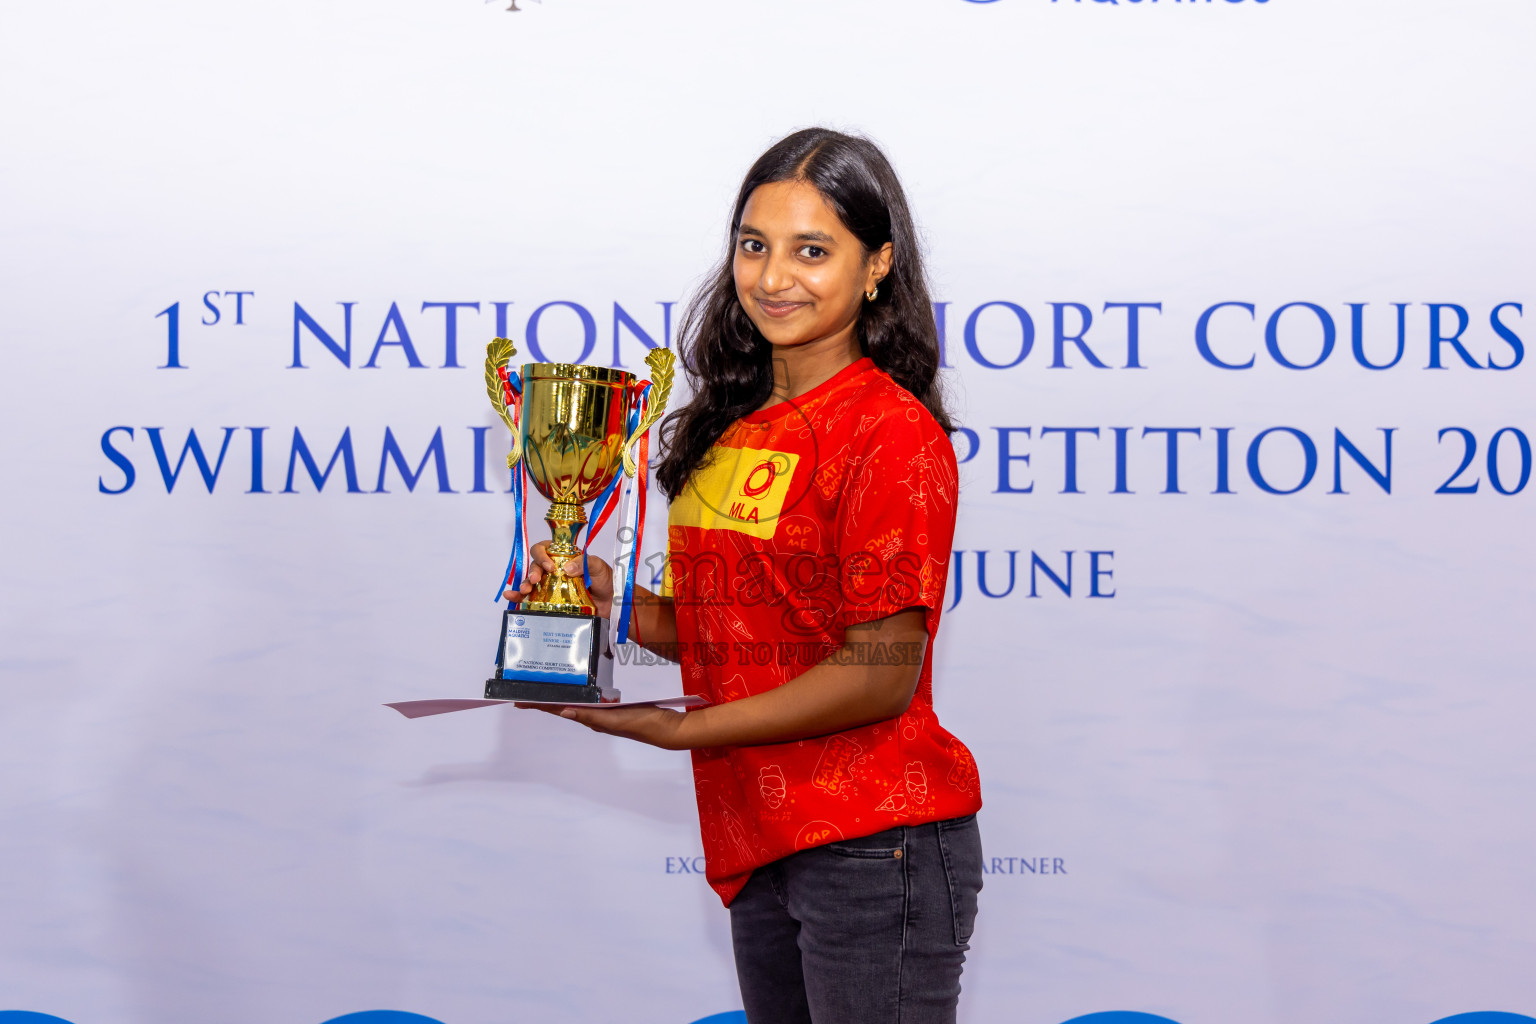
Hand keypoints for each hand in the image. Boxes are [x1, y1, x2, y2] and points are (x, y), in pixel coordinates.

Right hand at [503, 541, 615, 617]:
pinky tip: (511, 597)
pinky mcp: (549, 601)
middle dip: (532, 572)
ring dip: (524, 584)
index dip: (542, 555)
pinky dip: (518, 597)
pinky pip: (530, 598)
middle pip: (535, 565)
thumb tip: (567, 568)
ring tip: (525, 590)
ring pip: (530, 581)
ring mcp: (550, 586)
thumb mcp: (598, 567)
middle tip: (535, 581)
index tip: (550, 566)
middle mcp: (554, 570)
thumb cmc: (606, 581)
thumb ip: (585, 562)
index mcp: (563, 556)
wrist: (612, 604)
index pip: (545, 548)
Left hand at [514, 703, 689, 749]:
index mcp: (592, 719)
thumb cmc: (643, 725)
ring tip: (546, 687)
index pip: (559, 710)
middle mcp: (595, 716)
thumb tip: (565, 711)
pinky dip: (580, 693)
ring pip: (576, 701)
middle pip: (563, 705)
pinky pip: (592, 698)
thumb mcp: (615, 720)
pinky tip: (580, 688)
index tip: (517, 701)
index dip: (539, 705)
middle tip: (525, 690)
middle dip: (544, 699)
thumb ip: (592, 716)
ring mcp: (606, 712)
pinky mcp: (616, 707)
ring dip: (560, 695)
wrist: (668, 729)